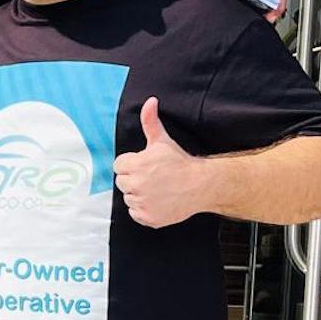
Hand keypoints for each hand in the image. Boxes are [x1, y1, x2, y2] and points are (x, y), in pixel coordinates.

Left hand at [113, 99, 207, 228]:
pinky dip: (144, 210)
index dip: (132, 164)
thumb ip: (150, 121)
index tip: (146, 165)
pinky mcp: (149, 218)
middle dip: (134, 179)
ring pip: (129, 199)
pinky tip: (158, 201)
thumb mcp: (162, 140)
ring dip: (139, 195)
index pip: (119, 166)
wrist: (201, 185)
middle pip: (122, 182)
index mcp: (135, 166)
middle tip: (153, 177)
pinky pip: (136, 214)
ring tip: (157, 189)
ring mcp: (142, 203)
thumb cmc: (180, 162)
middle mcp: (136, 185)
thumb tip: (150, 101)